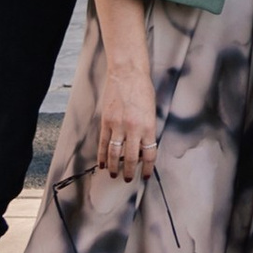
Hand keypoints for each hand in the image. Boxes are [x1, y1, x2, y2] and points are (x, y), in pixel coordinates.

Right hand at [95, 57, 159, 182]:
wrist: (127, 73)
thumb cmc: (142, 89)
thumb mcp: (151, 111)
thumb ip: (148, 129)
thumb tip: (143, 148)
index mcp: (149, 126)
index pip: (150, 154)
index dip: (148, 168)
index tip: (146, 175)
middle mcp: (134, 128)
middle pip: (131, 158)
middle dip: (129, 171)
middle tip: (128, 179)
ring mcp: (118, 125)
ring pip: (114, 154)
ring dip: (114, 167)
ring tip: (114, 174)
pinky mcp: (106, 121)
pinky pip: (103, 143)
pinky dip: (102, 156)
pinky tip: (102, 163)